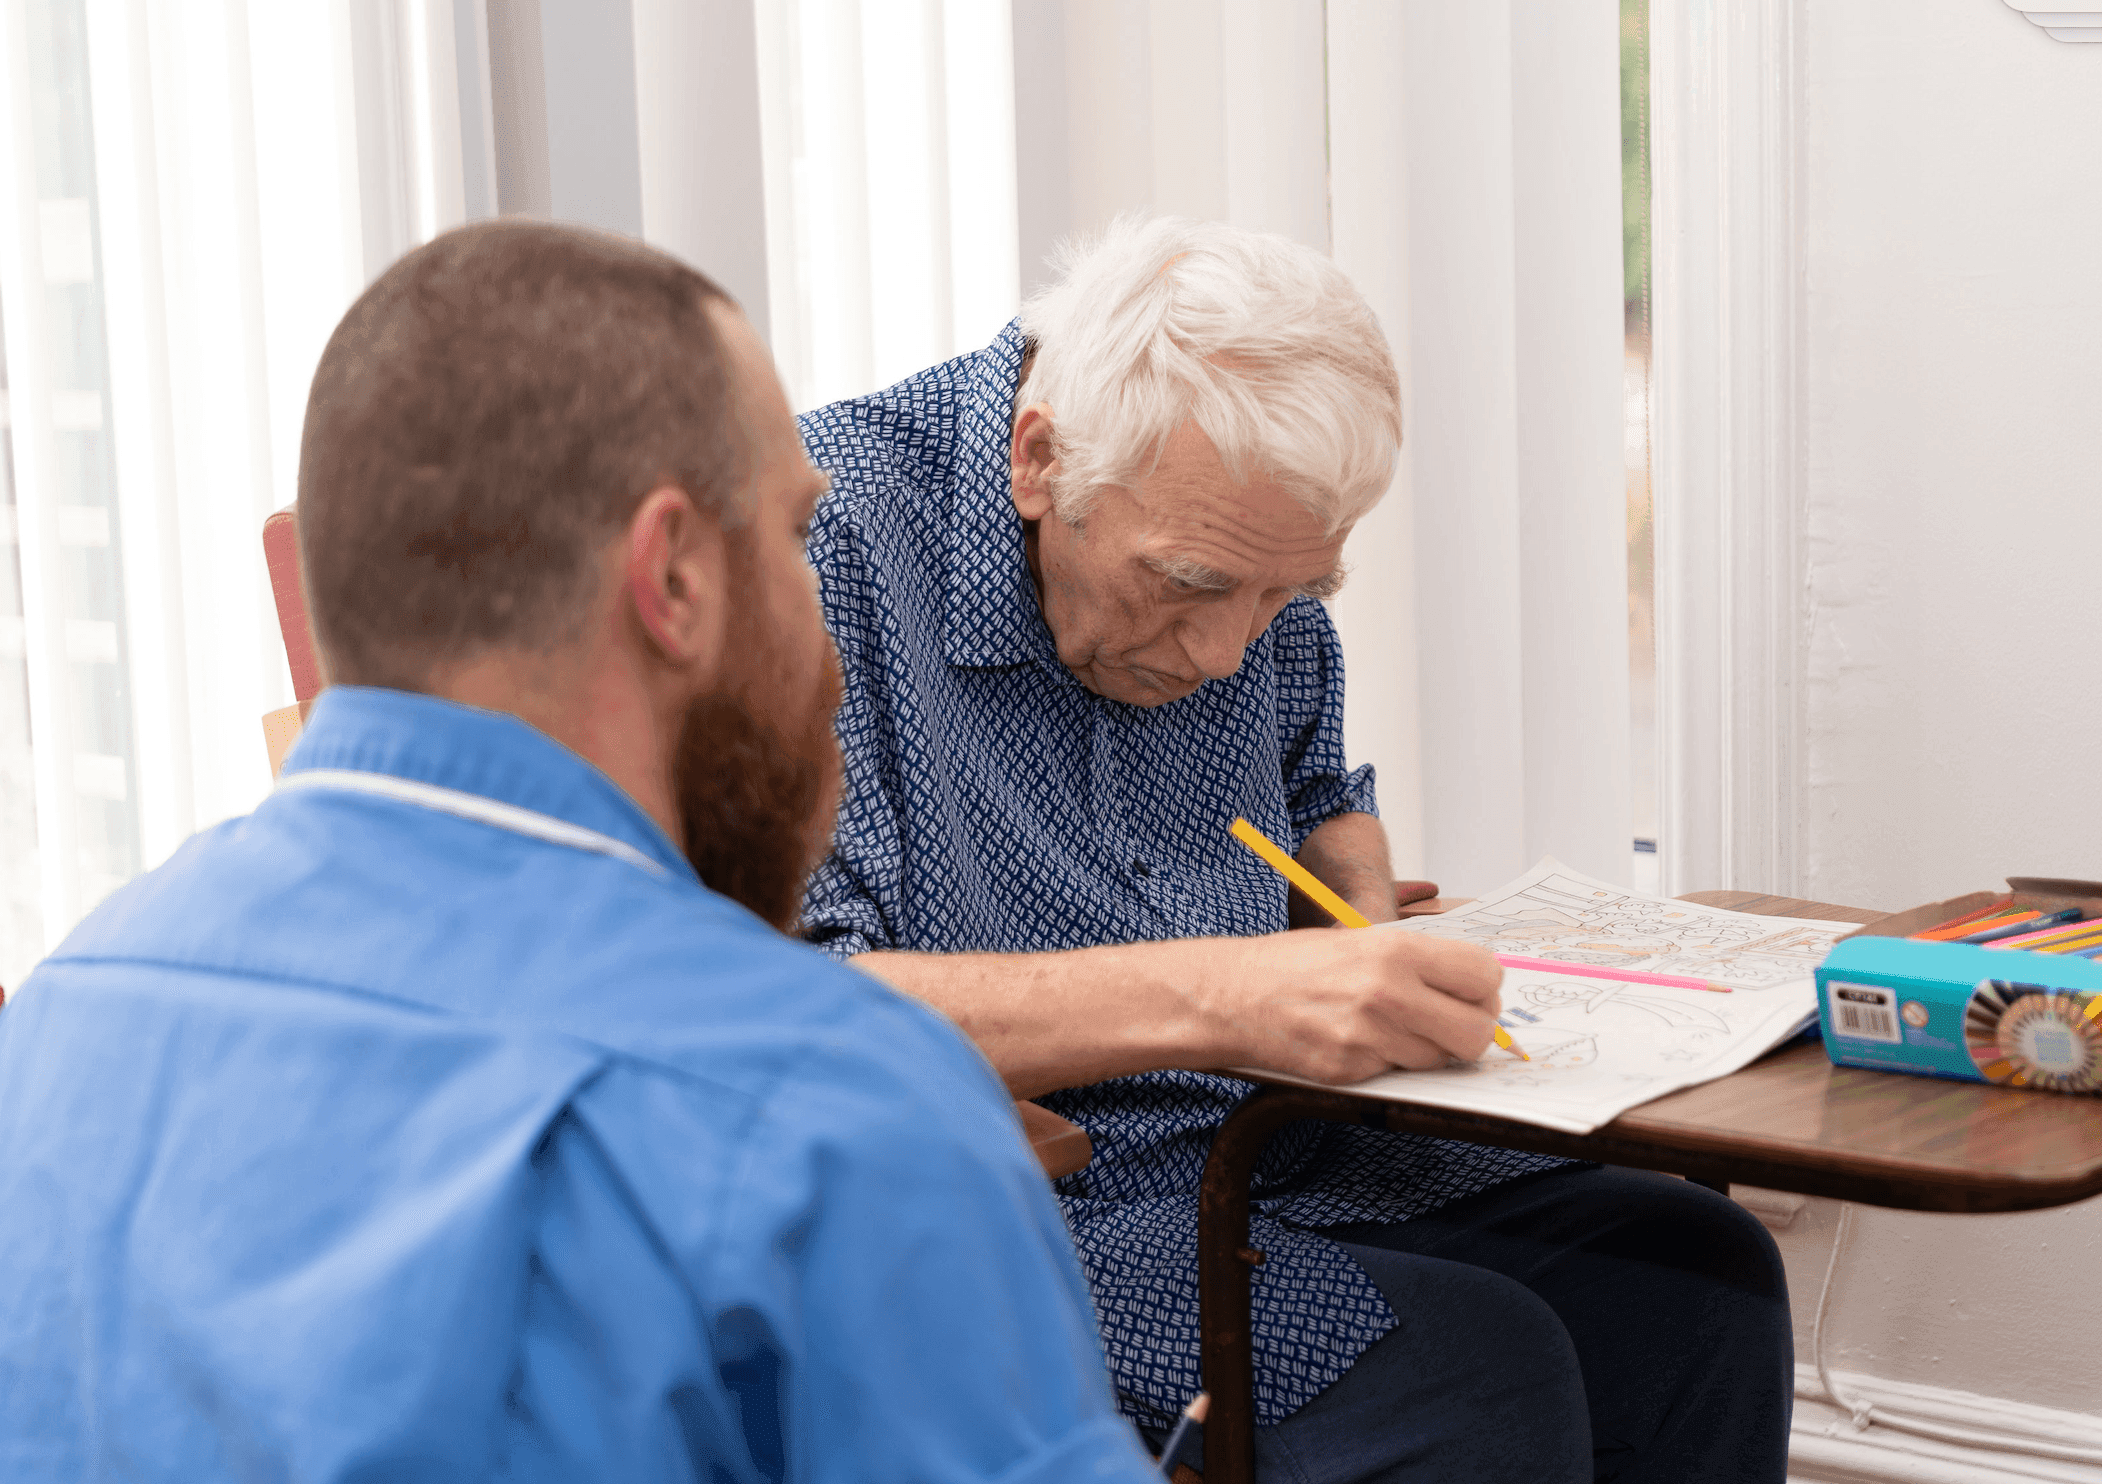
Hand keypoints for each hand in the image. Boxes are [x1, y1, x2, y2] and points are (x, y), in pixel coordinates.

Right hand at [1197, 928, 1503, 1083]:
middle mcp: (1388, 992)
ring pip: (1441, 1060)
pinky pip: (1400, 1075)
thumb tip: (1478, 984)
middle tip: (1450, 1021)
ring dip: (1428, 1049)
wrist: (1233, 995)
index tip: (1471, 993)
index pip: (1484, 976)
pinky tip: (1362, 1041)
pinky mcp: (1352, 1070)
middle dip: (1470, 1030)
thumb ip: (1419, 960)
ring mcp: (1370, 1036)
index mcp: (1395, 950)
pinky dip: (1390, 1063)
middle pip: (1476, 1031)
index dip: (1483, 989)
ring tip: (1394, 1027)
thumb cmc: (1296, 964)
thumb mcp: (1362, 940)